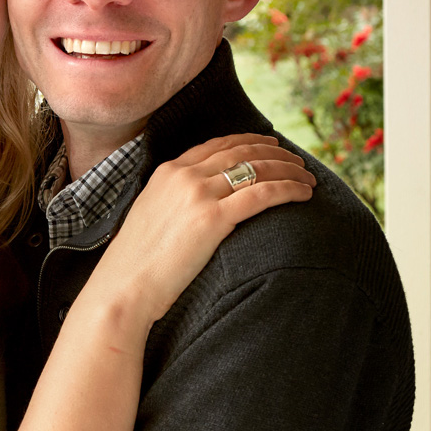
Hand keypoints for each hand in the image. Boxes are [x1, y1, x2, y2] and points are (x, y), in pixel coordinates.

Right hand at [94, 133, 315, 331]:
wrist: (123, 288)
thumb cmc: (135, 267)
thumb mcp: (149, 218)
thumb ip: (173, 203)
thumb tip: (196, 210)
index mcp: (166, 172)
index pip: (217, 145)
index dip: (249, 141)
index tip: (271, 146)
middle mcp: (183, 176)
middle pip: (242, 151)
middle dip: (276, 153)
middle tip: (297, 161)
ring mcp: (197, 195)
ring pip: (258, 168)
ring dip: (289, 169)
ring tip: (308, 178)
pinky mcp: (213, 219)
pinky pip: (263, 194)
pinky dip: (289, 189)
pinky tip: (304, 194)